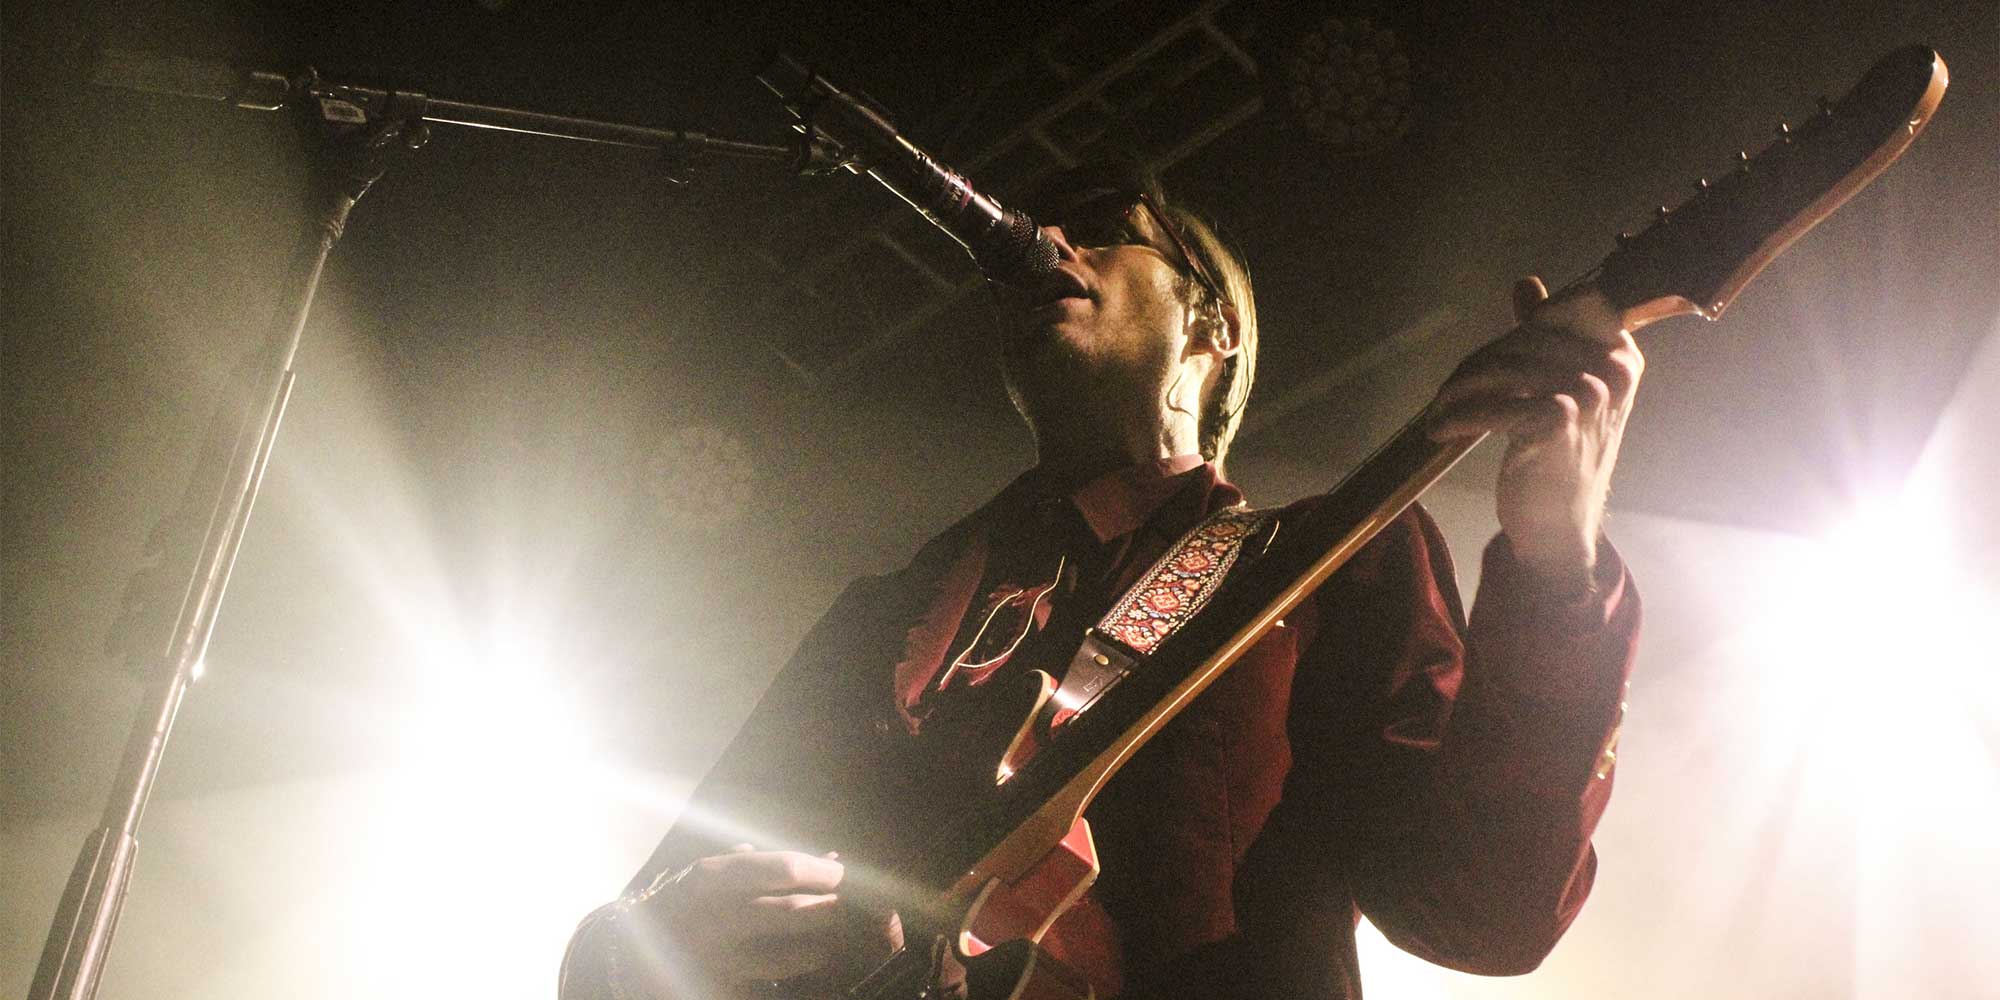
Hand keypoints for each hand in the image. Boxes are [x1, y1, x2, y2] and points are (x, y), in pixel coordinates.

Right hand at [634, 845, 901, 994]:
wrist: (625, 958)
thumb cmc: (684, 905)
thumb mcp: (711, 876)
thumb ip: (764, 866)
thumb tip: (830, 857)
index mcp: (711, 878)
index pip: (784, 869)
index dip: (825, 871)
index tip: (844, 873)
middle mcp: (713, 918)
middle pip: (795, 912)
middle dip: (832, 910)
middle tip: (847, 909)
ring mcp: (717, 961)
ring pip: (792, 956)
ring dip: (821, 947)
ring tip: (827, 941)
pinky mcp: (721, 991)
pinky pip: (774, 987)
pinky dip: (798, 978)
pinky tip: (808, 968)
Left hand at [1427, 276, 1644, 591]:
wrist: (1560, 525)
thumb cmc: (1560, 455)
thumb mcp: (1561, 389)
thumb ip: (1546, 334)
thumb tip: (1527, 284)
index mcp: (1620, 354)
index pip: (1566, 307)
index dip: (1523, 327)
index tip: (1491, 359)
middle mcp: (1613, 370)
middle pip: (1522, 341)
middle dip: (1476, 366)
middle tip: (1447, 392)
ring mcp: (1590, 396)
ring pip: (1503, 369)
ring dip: (1459, 392)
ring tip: (1439, 411)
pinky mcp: (1559, 423)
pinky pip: (1494, 405)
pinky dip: (1460, 417)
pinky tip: (1441, 431)